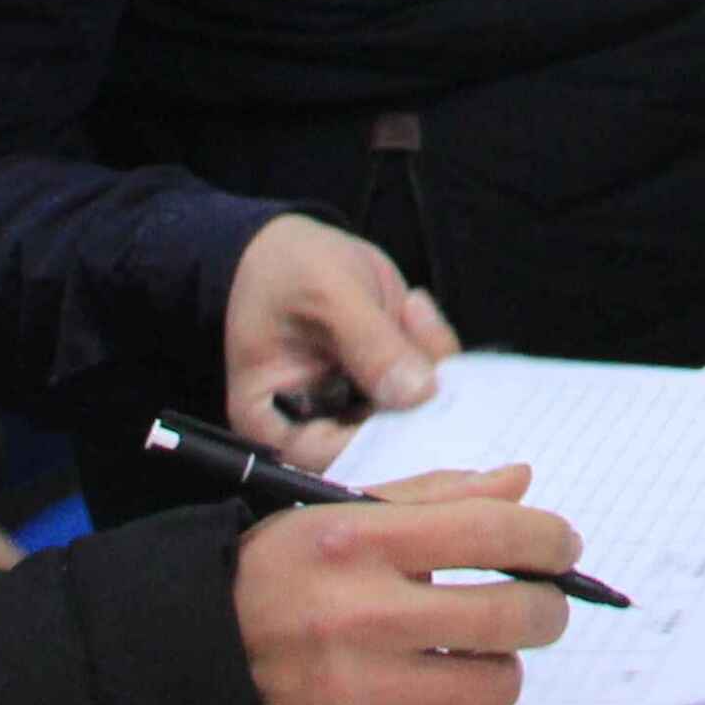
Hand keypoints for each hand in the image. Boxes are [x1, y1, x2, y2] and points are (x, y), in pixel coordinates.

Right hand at [224, 211, 455, 463]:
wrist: (289, 243)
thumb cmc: (289, 269)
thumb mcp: (329, 295)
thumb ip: (370, 345)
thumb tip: (418, 394)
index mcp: (273, 424)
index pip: (331, 462)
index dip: (380, 448)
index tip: (421, 410)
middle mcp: (315, 427)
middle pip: (379, 444)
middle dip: (417, 396)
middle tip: (425, 342)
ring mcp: (354, 407)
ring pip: (414, 410)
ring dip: (427, 360)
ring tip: (408, 310)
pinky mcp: (384, 383)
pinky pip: (427, 381)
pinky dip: (431, 344)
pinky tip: (412, 306)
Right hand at [233, 465, 578, 704]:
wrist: (179, 663)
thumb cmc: (270, 582)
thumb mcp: (334, 517)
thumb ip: (432, 498)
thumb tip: (519, 485)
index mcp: (356, 539)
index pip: (491, 529)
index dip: (548, 538)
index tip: (562, 548)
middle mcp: (359, 613)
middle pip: (511, 614)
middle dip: (546, 609)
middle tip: (537, 607)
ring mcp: (353, 689)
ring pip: (493, 686)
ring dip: (498, 671)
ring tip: (472, 659)